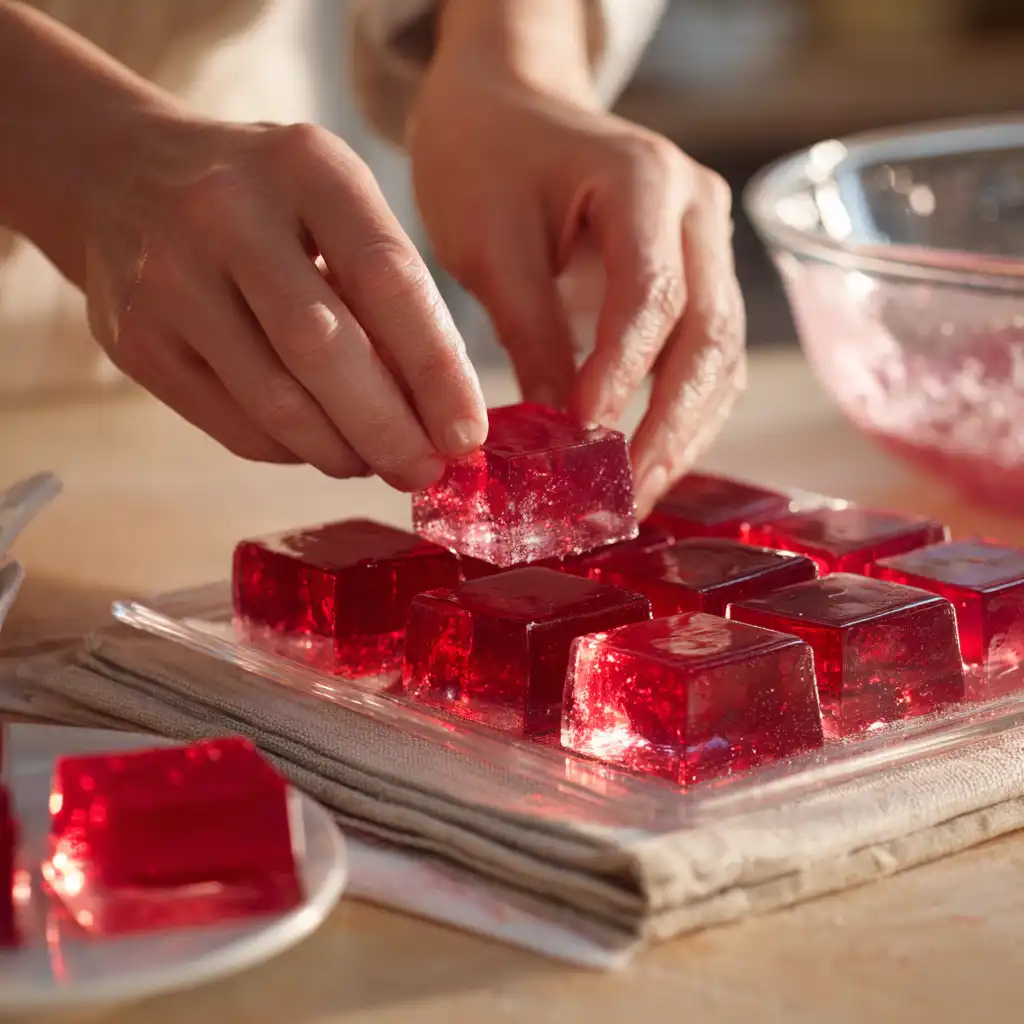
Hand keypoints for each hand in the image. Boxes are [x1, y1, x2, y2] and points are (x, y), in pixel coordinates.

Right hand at [84, 116, 486, 488]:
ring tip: (376, 462)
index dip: (438, 370)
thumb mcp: (333, 205)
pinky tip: (319, 444)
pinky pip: (235, 425)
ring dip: (341, 451)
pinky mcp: (137, 339)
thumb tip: (442, 412)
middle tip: (425, 471)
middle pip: (324, 349)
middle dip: (389, 429)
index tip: (468, 434)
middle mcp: (228, 212)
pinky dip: (292, 450)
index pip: (389, 278)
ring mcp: (171, 276)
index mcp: (305, 167)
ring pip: (276, 402)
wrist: (121, 178)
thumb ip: (388, 291)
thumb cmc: (267, 205)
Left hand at [409, 68, 744, 515]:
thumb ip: (529, 329)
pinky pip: (704, 356)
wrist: (508, 110)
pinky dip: (681, 413)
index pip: (652, 292)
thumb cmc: (485, 160)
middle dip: (670, 424)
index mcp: (645, 180)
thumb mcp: (488, 240)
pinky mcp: (698, 276)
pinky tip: (648, 459)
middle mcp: (698, 210)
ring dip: (684, 432)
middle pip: (710, 333)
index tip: (585, 436)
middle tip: (627, 494)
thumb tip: (558, 430)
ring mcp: (708, 243)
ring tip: (636, 497)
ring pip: (720, 356)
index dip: (623, 371)